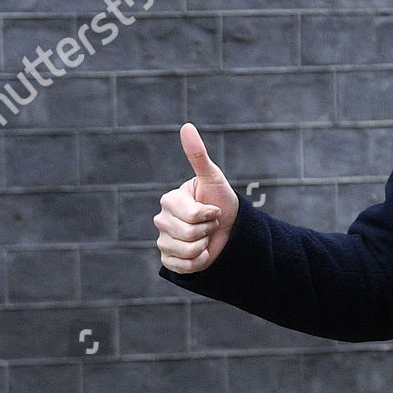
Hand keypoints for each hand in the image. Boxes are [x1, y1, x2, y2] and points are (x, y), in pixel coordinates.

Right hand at [155, 122, 239, 273]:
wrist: (230, 228)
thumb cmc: (221, 200)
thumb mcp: (212, 177)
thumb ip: (198, 154)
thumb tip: (187, 126)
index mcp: (169, 200)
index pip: (190, 215)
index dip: (208, 214)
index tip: (213, 208)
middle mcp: (162, 220)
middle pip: (187, 234)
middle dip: (207, 231)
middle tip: (210, 224)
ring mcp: (163, 240)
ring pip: (184, 251)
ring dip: (203, 246)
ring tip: (205, 237)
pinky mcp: (168, 260)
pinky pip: (182, 266)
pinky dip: (198, 262)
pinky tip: (201, 253)